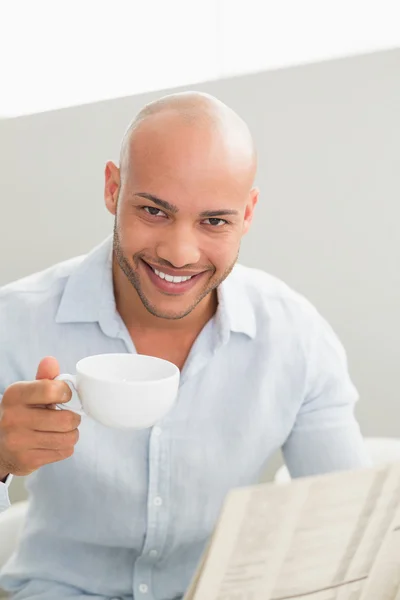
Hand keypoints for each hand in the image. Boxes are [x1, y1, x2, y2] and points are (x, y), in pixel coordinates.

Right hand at [0, 357, 80, 477]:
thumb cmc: (21, 413)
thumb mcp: (28, 393)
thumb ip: (44, 378)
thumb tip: (50, 361)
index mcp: (15, 395)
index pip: (51, 390)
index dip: (66, 392)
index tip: (65, 395)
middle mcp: (14, 418)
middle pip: (65, 419)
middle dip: (73, 418)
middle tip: (68, 417)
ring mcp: (19, 441)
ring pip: (67, 438)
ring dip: (71, 434)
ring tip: (63, 430)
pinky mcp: (27, 460)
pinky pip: (64, 452)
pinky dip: (65, 447)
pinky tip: (55, 442)